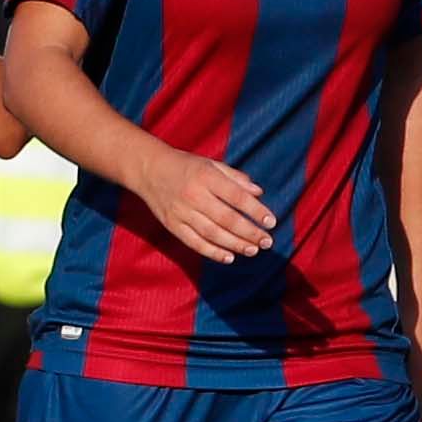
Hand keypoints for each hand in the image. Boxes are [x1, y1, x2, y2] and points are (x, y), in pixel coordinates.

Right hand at [135, 142, 271, 263]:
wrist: (149, 170)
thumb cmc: (187, 166)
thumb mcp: (212, 164)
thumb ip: (236, 178)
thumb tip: (259, 192)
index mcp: (207, 177)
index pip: (237, 197)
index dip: (256, 211)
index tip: (272, 222)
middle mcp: (194, 195)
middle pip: (227, 219)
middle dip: (249, 232)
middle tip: (267, 242)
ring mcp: (181, 212)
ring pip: (212, 233)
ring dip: (235, 244)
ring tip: (253, 250)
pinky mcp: (172, 225)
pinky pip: (194, 242)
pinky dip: (212, 252)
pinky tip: (229, 257)